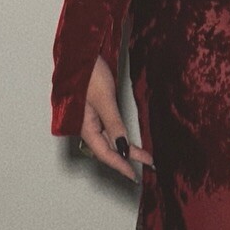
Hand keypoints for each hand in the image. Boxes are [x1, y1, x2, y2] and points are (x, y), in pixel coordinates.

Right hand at [77, 55, 153, 183]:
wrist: (81, 54)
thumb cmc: (89, 73)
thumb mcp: (104, 100)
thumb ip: (114, 124)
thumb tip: (122, 148)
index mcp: (84, 126)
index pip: (104, 153)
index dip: (120, 166)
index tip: (135, 176)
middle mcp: (86, 126)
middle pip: (107, 148)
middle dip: (127, 159)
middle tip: (148, 164)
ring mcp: (90, 119)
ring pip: (109, 140)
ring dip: (125, 149)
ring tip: (144, 155)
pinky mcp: (96, 111)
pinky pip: (109, 130)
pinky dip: (120, 137)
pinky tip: (129, 142)